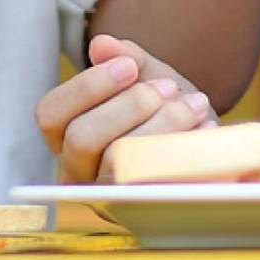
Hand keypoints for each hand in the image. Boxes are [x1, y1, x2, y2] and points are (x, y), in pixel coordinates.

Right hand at [35, 34, 215, 183]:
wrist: (208, 153)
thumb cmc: (167, 112)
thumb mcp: (149, 80)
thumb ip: (128, 59)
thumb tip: (101, 45)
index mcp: (68, 138)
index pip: (50, 114)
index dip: (87, 85)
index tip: (129, 65)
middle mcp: (79, 174)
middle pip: (81, 138)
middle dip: (128, 105)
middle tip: (167, 88)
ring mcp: (108, 199)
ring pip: (116, 163)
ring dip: (161, 125)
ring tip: (195, 105)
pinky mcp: (145, 215)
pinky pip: (156, 186)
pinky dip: (184, 153)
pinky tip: (206, 131)